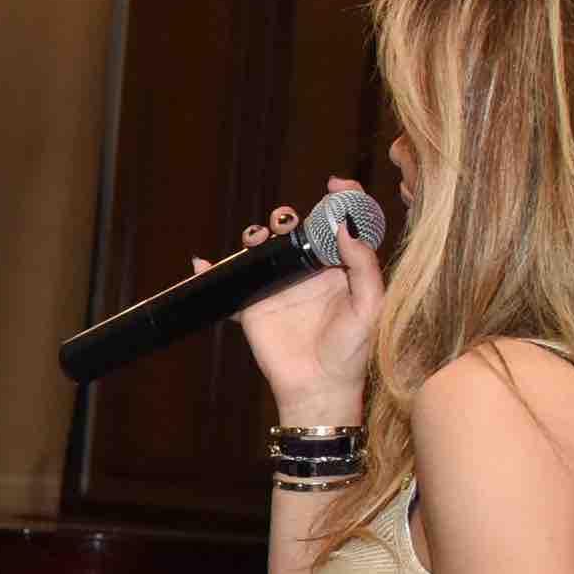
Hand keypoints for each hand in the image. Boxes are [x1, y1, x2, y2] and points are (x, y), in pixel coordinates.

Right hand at [220, 173, 385, 418]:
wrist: (318, 388)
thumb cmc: (351, 352)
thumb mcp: (369, 306)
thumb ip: (363, 266)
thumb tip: (346, 228)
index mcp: (340, 269)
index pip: (341, 225)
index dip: (342, 201)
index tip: (336, 186)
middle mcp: (308, 272)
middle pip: (296, 230)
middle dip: (289, 216)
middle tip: (289, 221)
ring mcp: (280, 287)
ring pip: (265, 249)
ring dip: (258, 235)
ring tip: (258, 238)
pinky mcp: (254, 305)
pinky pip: (231, 284)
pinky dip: (213, 271)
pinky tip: (204, 262)